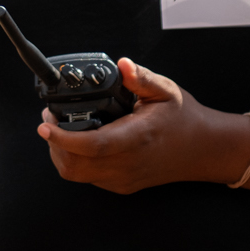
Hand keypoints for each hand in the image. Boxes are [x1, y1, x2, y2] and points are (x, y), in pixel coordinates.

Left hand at [38, 58, 247, 193]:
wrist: (204, 149)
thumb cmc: (184, 118)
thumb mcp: (165, 90)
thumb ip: (140, 77)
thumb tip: (123, 65)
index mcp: (137, 138)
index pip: (93, 145)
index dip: (63, 138)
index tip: (45, 124)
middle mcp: (128, 163)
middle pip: (75, 165)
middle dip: (54, 144)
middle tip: (51, 120)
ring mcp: (124, 178)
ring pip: (77, 175)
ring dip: (62, 154)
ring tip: (62, 130)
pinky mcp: (122, 186)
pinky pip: (88, 178)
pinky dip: (76, 162)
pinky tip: (81, 143)